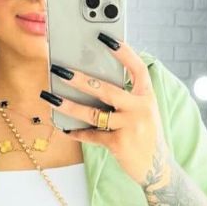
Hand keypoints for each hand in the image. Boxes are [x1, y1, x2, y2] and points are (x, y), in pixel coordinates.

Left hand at [43, 36, 167, 186]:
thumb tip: (93, 80)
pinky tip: (64, 129)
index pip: (137, 68)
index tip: (105, 37)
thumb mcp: (143, 110)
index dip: (123, 51)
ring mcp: (130, 127)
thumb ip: (126, 95)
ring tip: (49, 97)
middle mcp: (140, 109)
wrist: (157, 168)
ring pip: (93, 113)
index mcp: (146, 96)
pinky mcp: (119, 144)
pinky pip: (92, 136)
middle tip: (59, 69)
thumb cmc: (144, 133)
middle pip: (106, 89)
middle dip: (80, 79)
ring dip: (68, 105)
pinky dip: (77, 133)